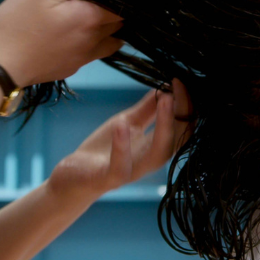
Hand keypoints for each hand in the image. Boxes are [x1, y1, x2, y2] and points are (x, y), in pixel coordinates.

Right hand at [0, 0, 122, 86]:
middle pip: (119, 24)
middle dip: (114, 10)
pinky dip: (93, 43)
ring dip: (107, 29)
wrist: (2, 67)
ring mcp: (84, 58)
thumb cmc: (20, 22)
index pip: (122, 4)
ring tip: (88, 17)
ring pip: (110, 42)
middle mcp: (95, 41)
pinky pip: (93, 53)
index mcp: (91, 18)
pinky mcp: (72, 68)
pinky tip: (75, 35)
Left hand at [47, 79, 192, 203]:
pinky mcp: (108, 179)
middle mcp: (149, 161)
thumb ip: (147, 109)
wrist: (73, 177)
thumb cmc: (102, 150)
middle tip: (179, 85)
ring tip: (165, 99)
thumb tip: (166, 87)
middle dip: (183, 112)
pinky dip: (123, 146)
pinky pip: (120, 167)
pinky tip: (122, 124)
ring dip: (164, 126)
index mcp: (155, 147)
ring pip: (157, 155)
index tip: (182, 80)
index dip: (185, 105)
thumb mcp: (126, 123)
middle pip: (177, 139)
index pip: (181, 127)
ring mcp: (131, 171)